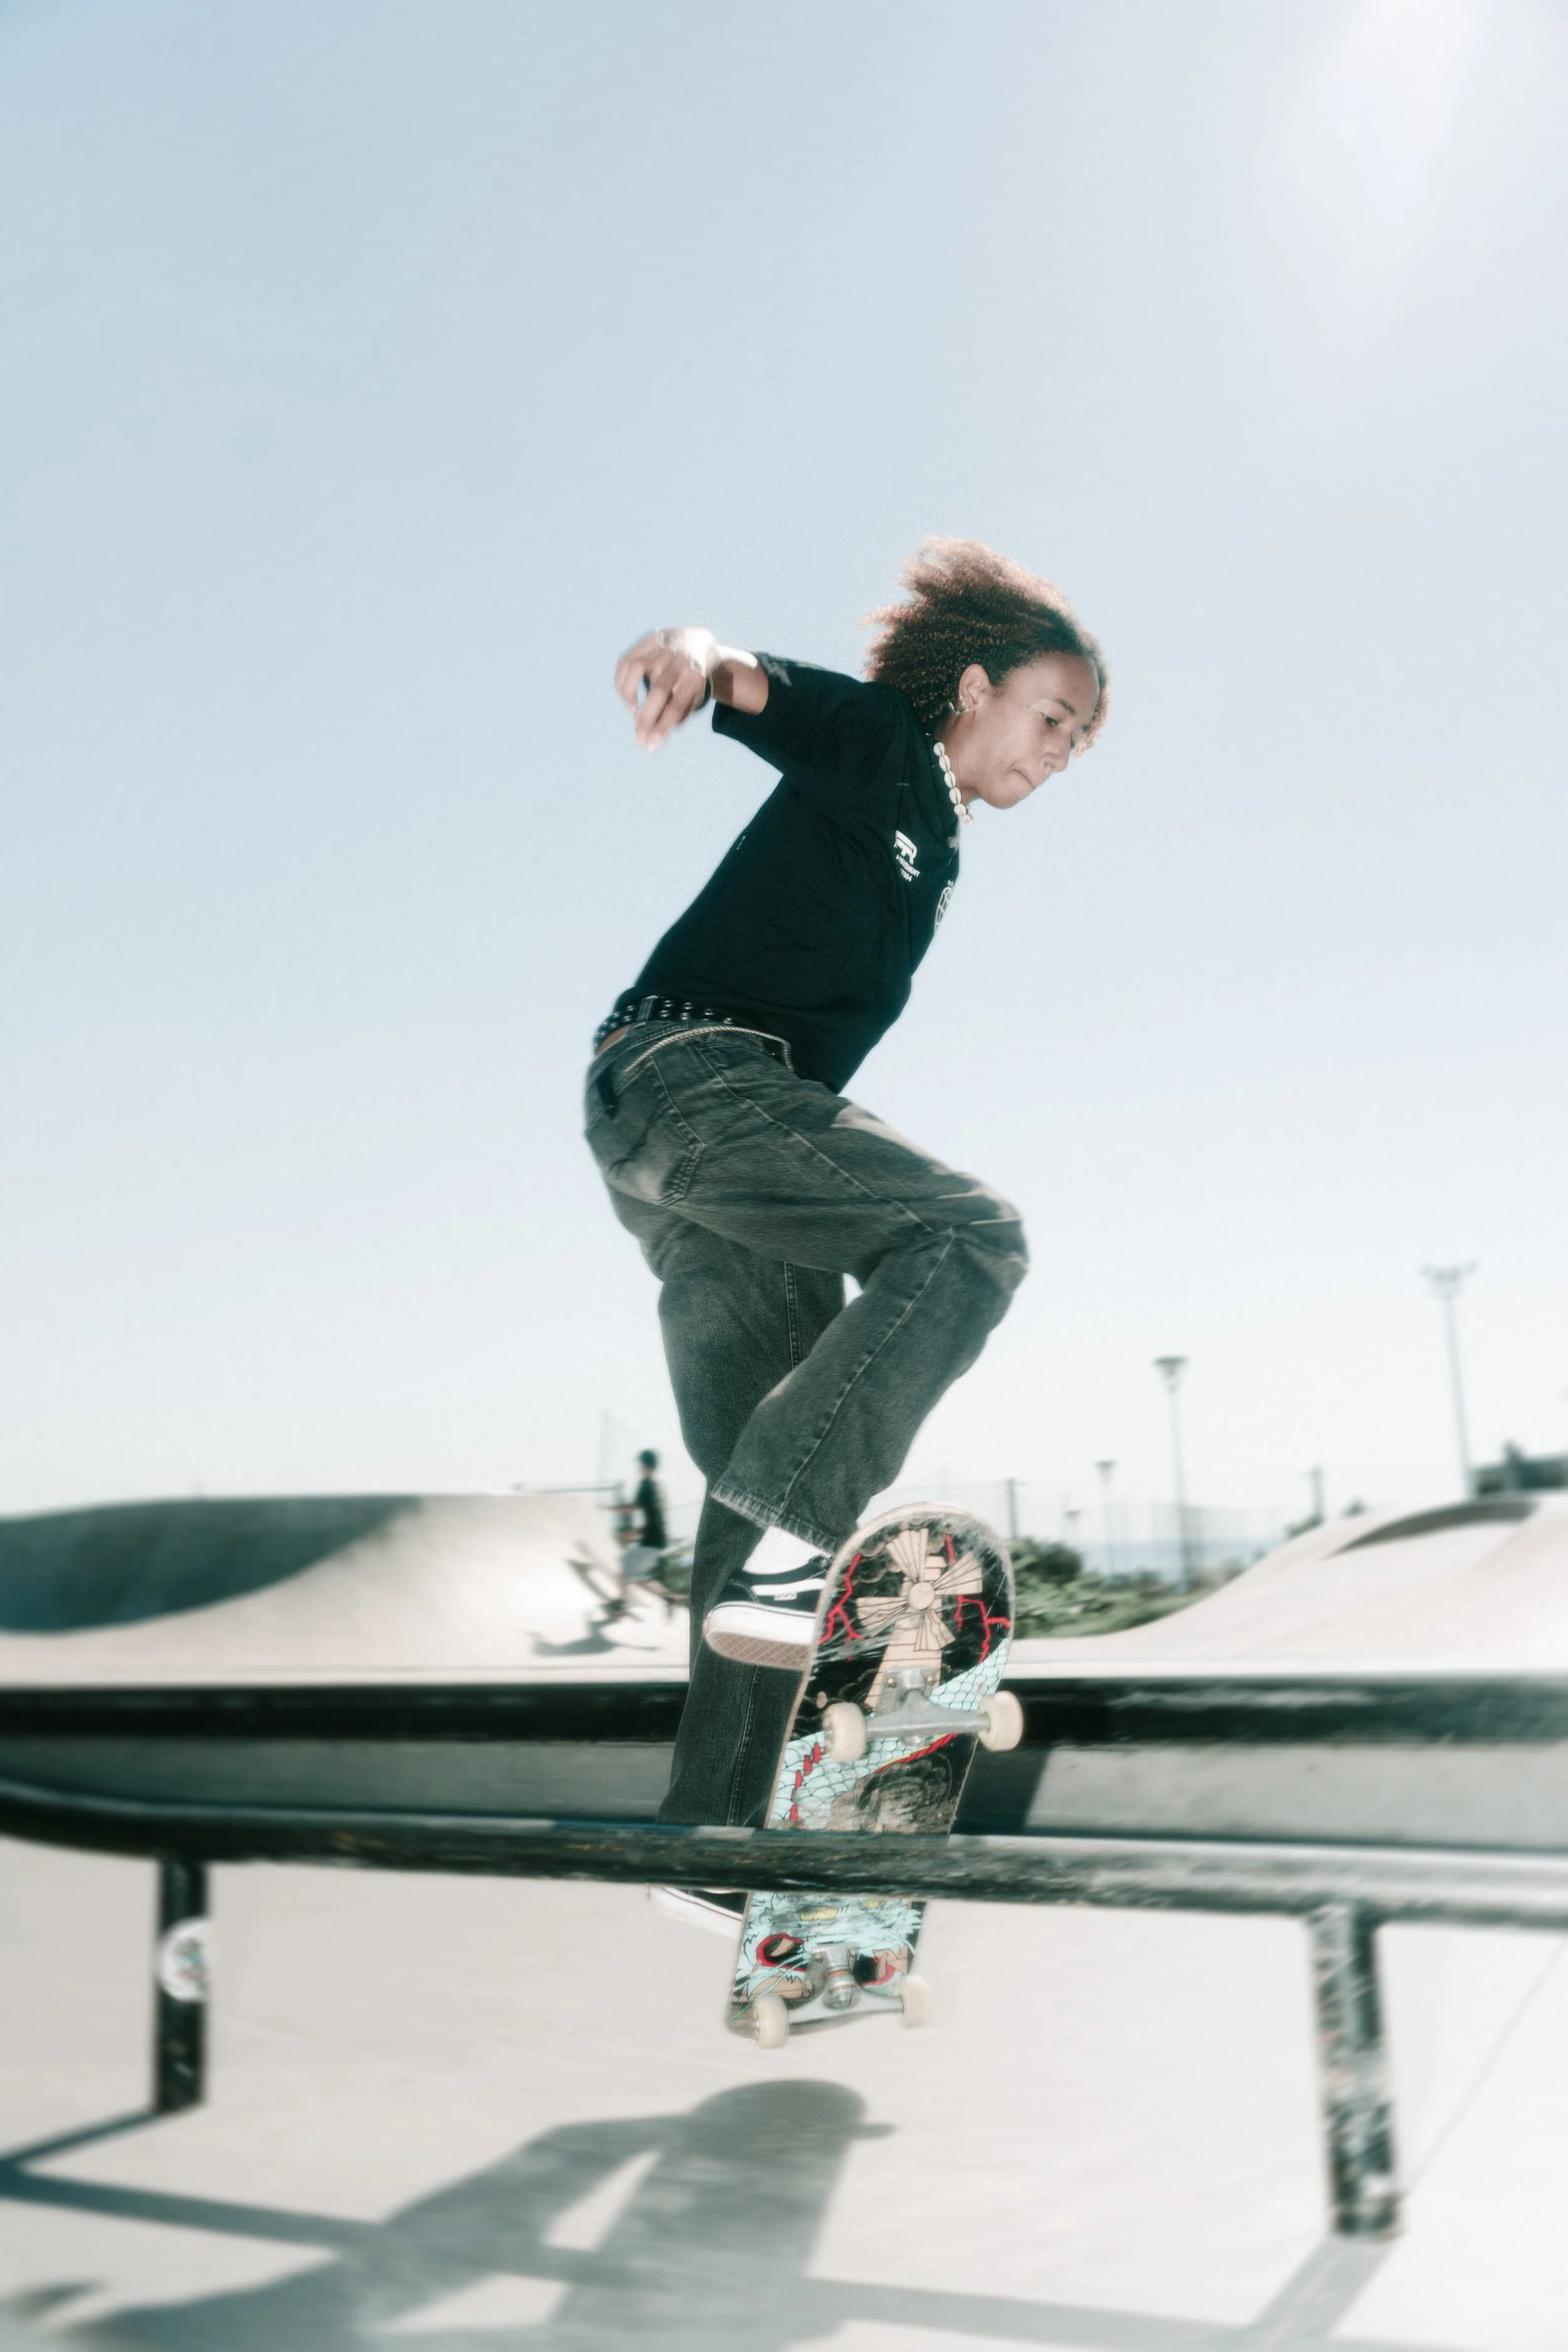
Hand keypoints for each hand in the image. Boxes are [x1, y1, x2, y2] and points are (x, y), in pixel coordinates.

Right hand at [614, 626, 715, 749]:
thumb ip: (675, 715)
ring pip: (635, 669)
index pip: (678, 705)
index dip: (663, 727)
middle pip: (659, 690)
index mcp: (695, 676)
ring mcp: (661, 647)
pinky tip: (627, 695)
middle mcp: (679, 659)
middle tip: (639, 740)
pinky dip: (621, 682)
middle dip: (646, 718)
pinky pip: (625, 662)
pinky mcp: (646, 641)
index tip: (651, 746)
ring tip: (632, 711)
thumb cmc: (692, 679)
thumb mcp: (693, 697)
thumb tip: (653, 735)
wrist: (697, 642)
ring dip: (628, 695)